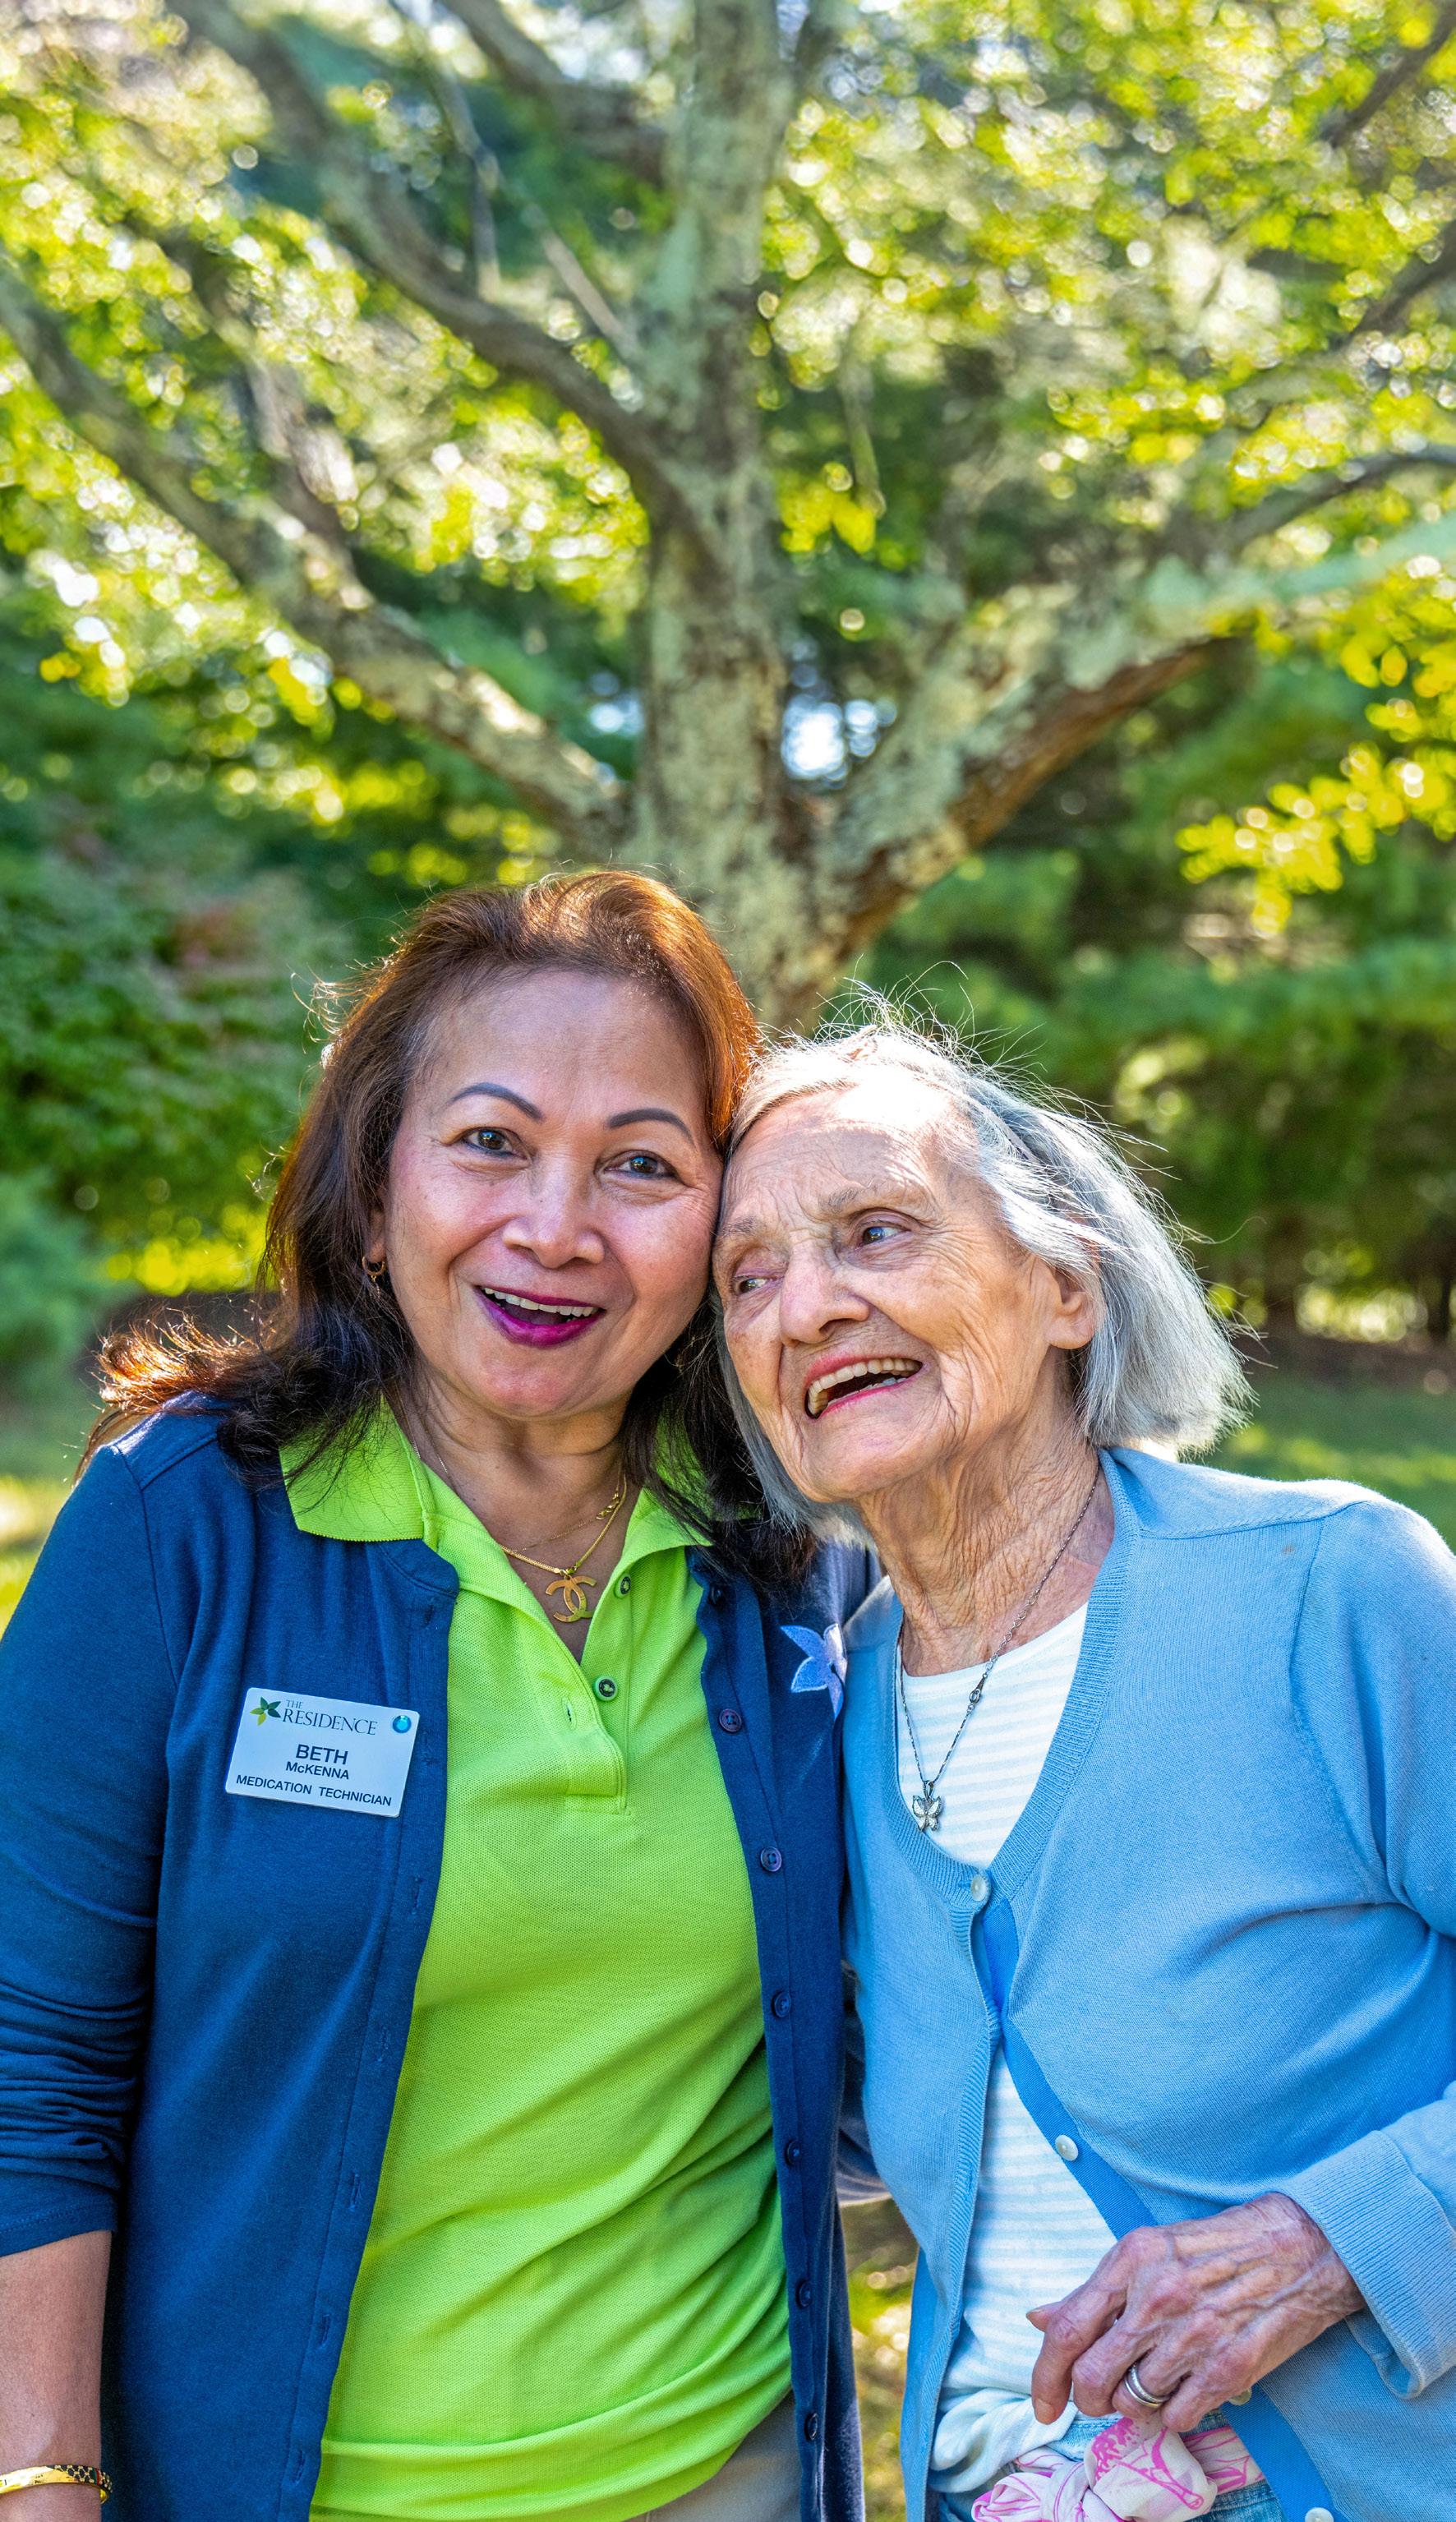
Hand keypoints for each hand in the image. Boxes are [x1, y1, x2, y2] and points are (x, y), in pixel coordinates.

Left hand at [1027, 2192, 1362, 2435]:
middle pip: (1091, 2377)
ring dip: (1136, 2405)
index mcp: (1131, 2259)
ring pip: (1133, 2403)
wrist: (1301, 2246)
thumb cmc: (1219, 2247)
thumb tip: (1038, 2317)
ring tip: (1154, 2382)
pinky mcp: (1229, 2368)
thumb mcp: (1150, 2250)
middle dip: (1088, 2400)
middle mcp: (1157, 2297)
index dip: (1043, 2376)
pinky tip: (1186, 2390)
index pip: (1065, 2330)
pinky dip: (1175, 2414)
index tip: (1043, 2404)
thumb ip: (1094, 2290)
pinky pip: (1177, 2417)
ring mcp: (1194, 2335)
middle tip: (1101, 2398)